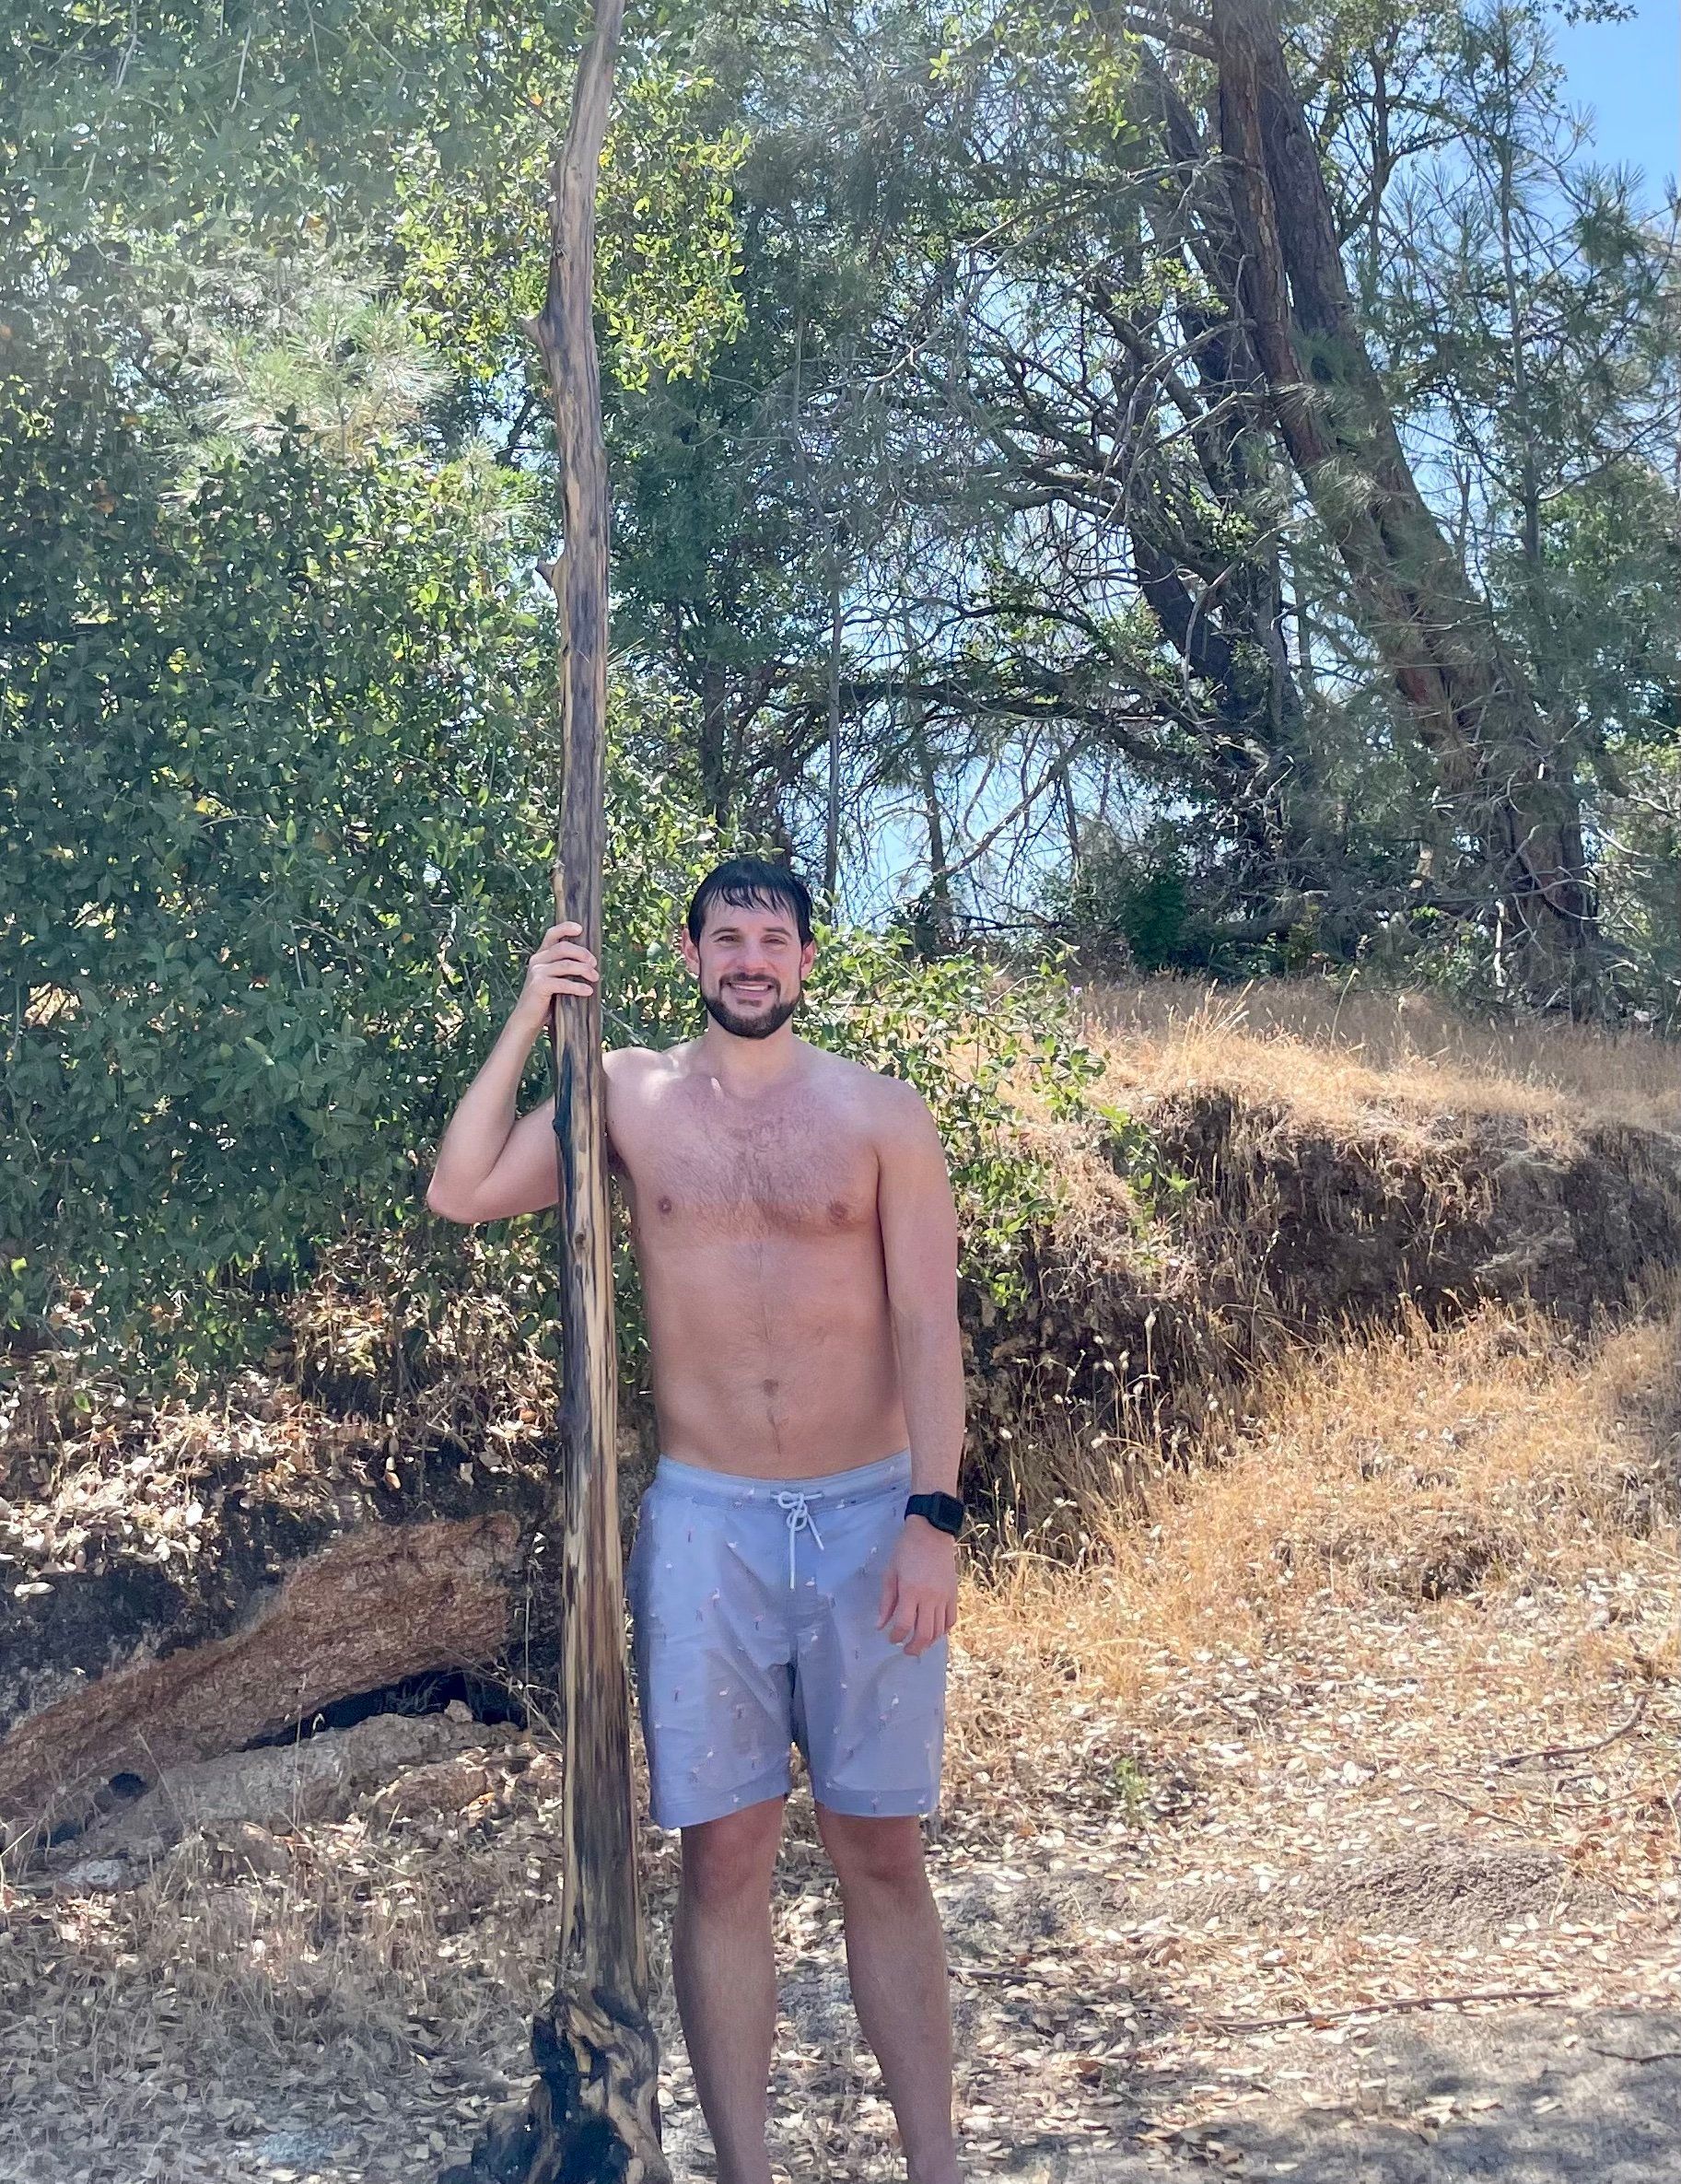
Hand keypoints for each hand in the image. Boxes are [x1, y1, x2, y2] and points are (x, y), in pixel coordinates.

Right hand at [516, 921, 599, 1028]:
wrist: (527, 1020)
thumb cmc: (545, 1000)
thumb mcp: (555, 979)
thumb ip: (565, 969)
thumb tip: (591, 964)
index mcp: (541, 956)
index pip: (552, 935)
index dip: (565, 928)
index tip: (580, 928)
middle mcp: (537, 960)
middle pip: (563, 948)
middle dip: (582, 954)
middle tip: (594, 964)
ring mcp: (537, 973)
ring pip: (566, 964)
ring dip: (584, 970)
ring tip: (595, 978)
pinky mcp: (539, 986)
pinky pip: (563, 983)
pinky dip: (578, 986)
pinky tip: (588, 991)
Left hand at [877, 1517, 958, 1656]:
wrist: (932, 1532)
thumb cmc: (906, 1550)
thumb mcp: (891, 1573)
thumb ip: (886, 1601)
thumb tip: (880, 1626)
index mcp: (911, 1591)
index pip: (904, 1624)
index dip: (896, 1636)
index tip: (890, 1638)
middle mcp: (930, 1597)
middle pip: (924, 1634)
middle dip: (913, 1647)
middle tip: (906, 1650)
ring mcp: (944, 1597)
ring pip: (939, 1631)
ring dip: (928, 1642)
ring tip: (918, 1643)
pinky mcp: (954, 1594)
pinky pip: (951, 1620)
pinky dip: (943, 1631)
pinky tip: (934, 1631)